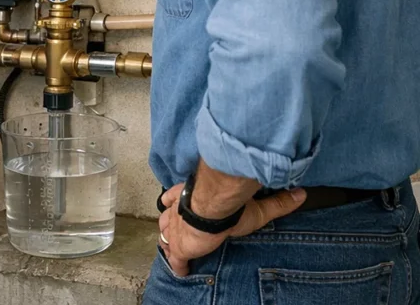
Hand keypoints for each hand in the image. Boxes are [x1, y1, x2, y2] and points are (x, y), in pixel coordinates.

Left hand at [157, 183, 304, 275]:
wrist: (209, 212)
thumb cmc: (228, 206)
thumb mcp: (255, 205)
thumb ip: (277, 202)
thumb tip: (301, 194)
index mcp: (187, 196)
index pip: (175, 197)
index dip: (174, 202)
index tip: (175, 206)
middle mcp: (176, 211)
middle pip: (167, 218)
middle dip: (171, 224)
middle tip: (177, 231)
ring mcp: (174, 230)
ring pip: (166, 235)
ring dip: (170, 241)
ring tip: (174, 247)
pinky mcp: (178, 248)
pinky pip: (175, 260)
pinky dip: (177, 265)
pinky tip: (181, 271)